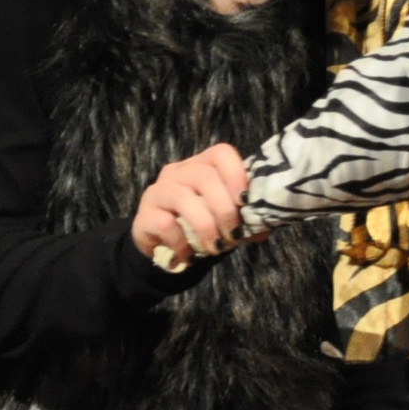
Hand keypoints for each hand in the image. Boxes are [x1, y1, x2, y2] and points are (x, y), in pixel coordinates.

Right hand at [131, 143, 252, 268]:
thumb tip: (264, 227)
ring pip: (183, 197)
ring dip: (205, 226)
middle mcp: (178, 172)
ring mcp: (158, 191)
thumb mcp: (227, 221)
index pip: (221, 154)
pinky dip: (182, 243)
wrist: (165, 249)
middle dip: (224, 210)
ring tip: (215, 247)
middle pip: (204, 177)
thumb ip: (245, 218)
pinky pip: (165, 223)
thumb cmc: (202, 227)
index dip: (236, 175)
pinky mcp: (144, 215)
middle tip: (233, 235)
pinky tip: (189, 256)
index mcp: (202, 165)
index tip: (245, 203)